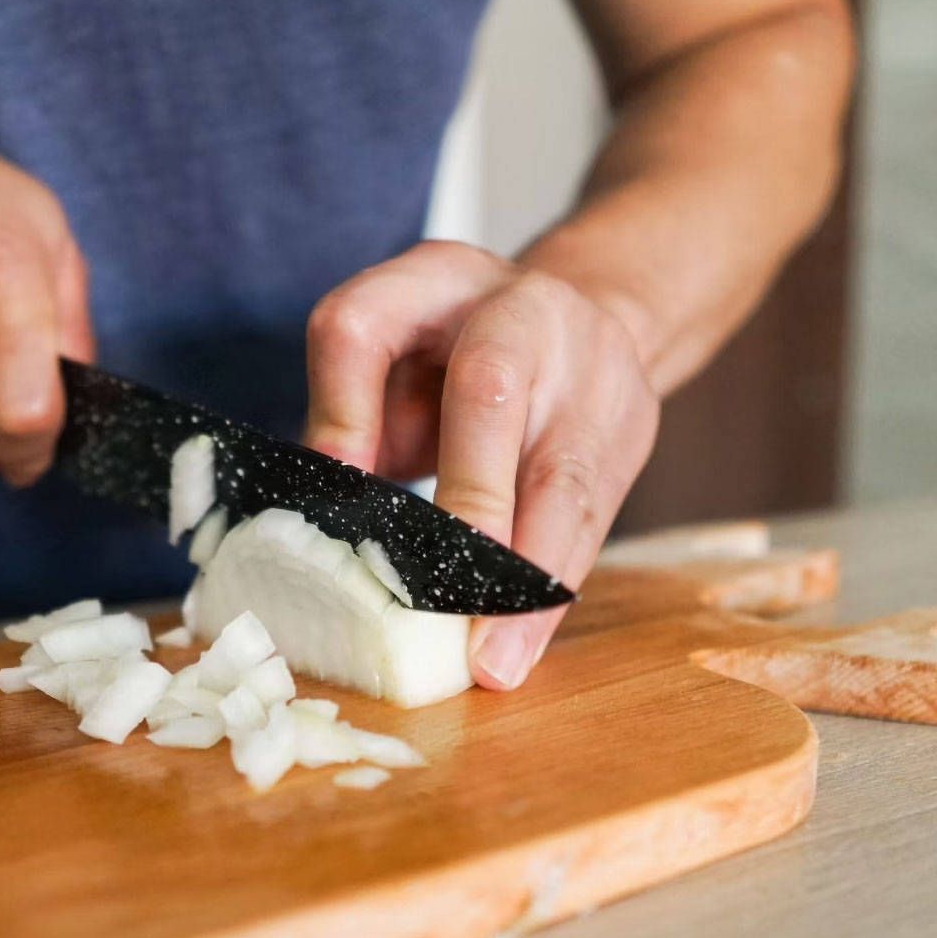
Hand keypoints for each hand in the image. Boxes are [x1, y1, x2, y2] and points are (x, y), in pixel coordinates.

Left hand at [305, 240, 659, 688]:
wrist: (590, 313)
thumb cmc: (458, 357)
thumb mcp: (396, 364)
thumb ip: (357, 427)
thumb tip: (305, 534)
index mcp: (430, 280)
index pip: (361, 326)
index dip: (340, 412)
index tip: (331, 488)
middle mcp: (516, 308)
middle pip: (486, 389)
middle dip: (466, 496)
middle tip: (435, 594)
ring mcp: (589, 365)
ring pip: (560, 472)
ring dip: (521, 575)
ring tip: (489, 657)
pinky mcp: (631, 426)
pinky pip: (593, 520)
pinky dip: (552, 591)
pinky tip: (521, 647)